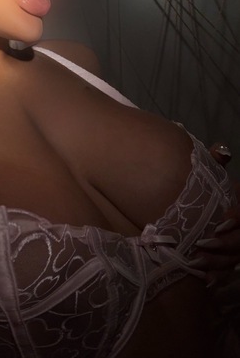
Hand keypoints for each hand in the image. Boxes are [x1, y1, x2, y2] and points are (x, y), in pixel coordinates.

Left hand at [189, 142, 239, 287]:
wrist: (210, 216)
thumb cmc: (208, 187)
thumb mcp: (213, 174)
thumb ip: (217, 162)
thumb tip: (221, 150)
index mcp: (239, 202)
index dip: (236, 218)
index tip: (218, 224)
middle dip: (223, 244)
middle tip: (199, 245)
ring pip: (236, 256)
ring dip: (218, 262)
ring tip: (195, 263)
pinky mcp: (233, 256)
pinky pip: (231, 269)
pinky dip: (218, 274)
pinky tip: (205, 279)